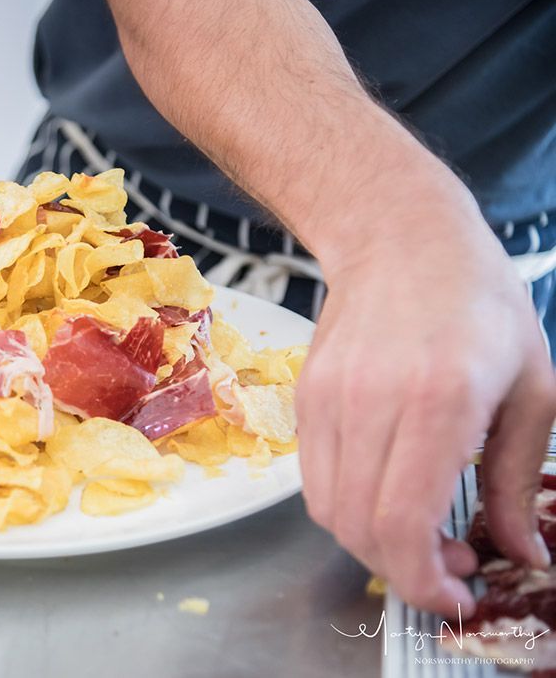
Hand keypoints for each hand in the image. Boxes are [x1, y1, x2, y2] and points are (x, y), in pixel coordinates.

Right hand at [297, 193, 555, 616]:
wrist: (398, 237)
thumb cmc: (479, 302)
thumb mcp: (532, 387)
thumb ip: (517, 479)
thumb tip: (518, 552)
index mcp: (438, 400)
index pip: (402, 522)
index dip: (424, 582)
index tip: (457, 599)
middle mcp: (369, 404)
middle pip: (358, 528)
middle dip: (403, 572)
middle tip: (449, 568)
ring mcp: (326, 400)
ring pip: (328, 511)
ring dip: (373, 544)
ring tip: (419, 533)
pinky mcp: (304, 398)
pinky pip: (315, 478)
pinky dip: (350, 507)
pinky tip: (387, 492)